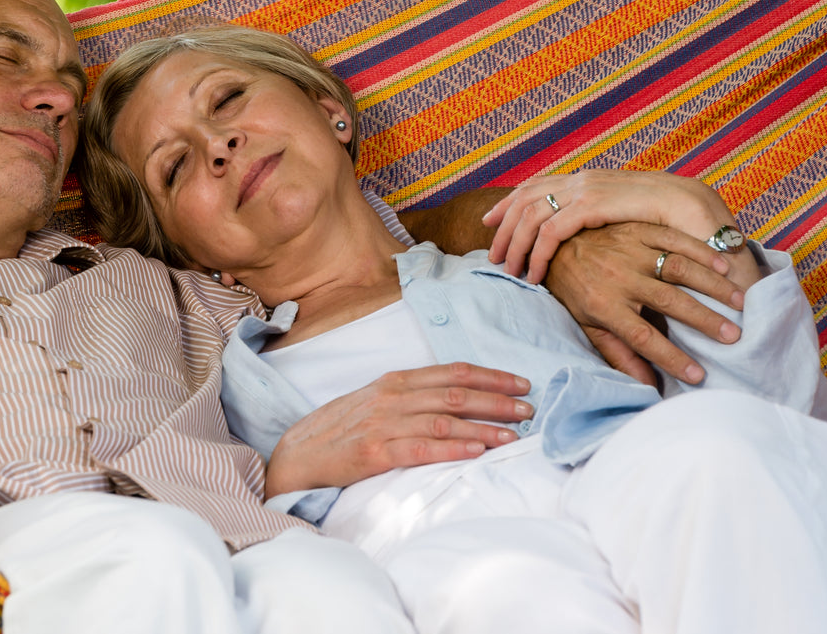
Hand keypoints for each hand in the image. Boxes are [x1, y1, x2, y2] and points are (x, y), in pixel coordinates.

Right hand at [264, 362, 532, 497]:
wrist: (296, 454)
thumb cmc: (340, 428)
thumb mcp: (376, 401)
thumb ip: (412, 397)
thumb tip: (456, 398)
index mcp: (396, 381)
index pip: (452, 373)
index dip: (490, 377)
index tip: (521, 383)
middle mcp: (392, 397)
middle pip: (455, 393)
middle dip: (497, 401)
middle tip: (529, 409)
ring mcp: (383, 424)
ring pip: (444, 419)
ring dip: (484, 426)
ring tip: (513, 435)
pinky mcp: (374, 452)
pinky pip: (421, 448)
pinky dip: (452, 448)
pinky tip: (476, 451)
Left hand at [485, 170, 728, 283]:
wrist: (695, 208)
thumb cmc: (666, 219)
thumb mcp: (623, 215)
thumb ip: (601, 218)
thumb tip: (583, 235)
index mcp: (587, 178)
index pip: (536, 185)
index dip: (509, 202)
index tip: (491, 221)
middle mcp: (581, 179)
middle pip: (524, 198)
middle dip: (503, 226)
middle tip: (492, 255)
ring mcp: (584, 189)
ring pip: (530, 215)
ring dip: (515, 244)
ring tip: (508, 271)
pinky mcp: (591, 205)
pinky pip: (550, 231)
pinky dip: (537, 254)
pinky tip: (534, 275)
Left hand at [542, 222, 748, 385]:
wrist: (555, 243)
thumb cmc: (575, 290)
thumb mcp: (589, 326)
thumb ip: (618, 354)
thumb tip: (646, 386)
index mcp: (605, 305)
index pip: (643, 337)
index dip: (671, 358)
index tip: (699, 375)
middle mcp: (620, 277)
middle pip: (669, 301)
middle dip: (704, 320)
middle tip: (734, 336)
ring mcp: (630, 250)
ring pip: (677, 267)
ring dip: (711, 284)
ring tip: (740, 301)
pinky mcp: (638, 229)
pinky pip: (674, 238)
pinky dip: (700, 250)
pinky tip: (724, 264)